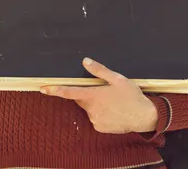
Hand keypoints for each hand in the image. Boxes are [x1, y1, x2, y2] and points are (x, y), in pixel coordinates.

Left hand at [40, 58, 157, 133]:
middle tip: (104, 91)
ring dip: (96, 104)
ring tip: (113, 102)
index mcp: (93, 95)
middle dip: (88, 94)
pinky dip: (101, 113)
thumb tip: (85, 61)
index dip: (55, 90)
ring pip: (89, 109)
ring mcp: (95, 119)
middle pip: (81, 99)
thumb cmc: (132, 96)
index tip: (43, 88)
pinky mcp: (100, 127)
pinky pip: (95, 118)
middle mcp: (91, 109)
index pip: (69, 92)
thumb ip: (99, 70)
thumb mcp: (117, 79)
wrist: (144, 116)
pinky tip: (113, 111)